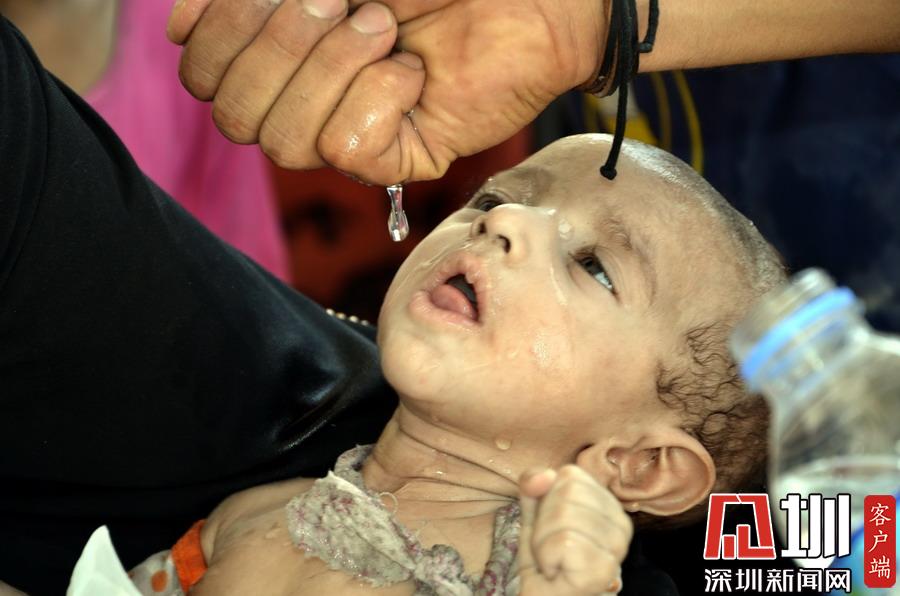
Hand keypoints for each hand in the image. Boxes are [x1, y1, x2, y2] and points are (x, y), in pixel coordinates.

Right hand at [167, 0, 605, 183]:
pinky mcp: (400, 157)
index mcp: (280, 48)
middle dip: (278, 46)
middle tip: (340, 0)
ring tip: (385, 29)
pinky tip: (413, 73)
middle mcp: (307, 96)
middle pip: (233, 115)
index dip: (219, 33)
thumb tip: (177, 28)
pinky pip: (347, 150)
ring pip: (283, 142)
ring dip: (330, 68)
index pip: (202, 72)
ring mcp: (352, 130)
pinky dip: (377, 97)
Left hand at [518, 466, 632, 595]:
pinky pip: (563, 542)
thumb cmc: (544, 557)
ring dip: (543, 542)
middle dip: (544, 522)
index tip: (553, 527)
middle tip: (552, 548)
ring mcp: (617, 548)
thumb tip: (544, 475)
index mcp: (609, 505)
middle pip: (567, 494)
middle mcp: (621, 524)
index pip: (570, 475)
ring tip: (555, 560)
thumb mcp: (534, 512)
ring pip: (563, 517)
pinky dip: (547, 558)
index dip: (547, 499)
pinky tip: (557, 571)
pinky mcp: (604, 569)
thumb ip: (534, 484)